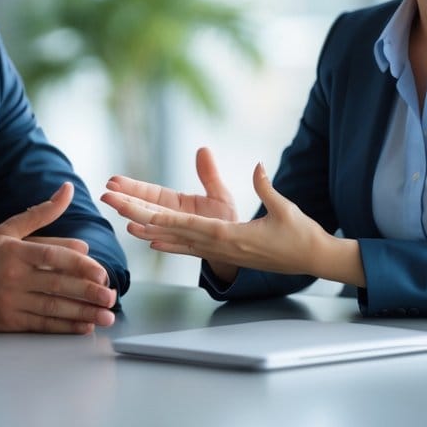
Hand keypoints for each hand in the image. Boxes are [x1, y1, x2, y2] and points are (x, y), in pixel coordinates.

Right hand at [0, 183, 116, 333]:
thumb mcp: (7, 230)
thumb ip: (41, 213)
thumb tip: (68, 189)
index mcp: (16, 251)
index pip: (53, 257)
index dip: (80, 266)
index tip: (102, 273)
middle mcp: (14, 276)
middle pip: (57, 285)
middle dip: (88, 293)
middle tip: (111, 297)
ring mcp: (10, 301)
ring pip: (53, 308)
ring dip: (83, 313)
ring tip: (106, 315)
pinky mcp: (8, 322)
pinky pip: (42, 325)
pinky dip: (64, 326)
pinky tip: (83, 326)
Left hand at [108, 161, 363, 284]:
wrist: (312, 260)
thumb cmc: (301, 235)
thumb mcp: (286, 209)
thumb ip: (267, 187)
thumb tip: (257, 166)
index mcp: (229, 235)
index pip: (186, 225)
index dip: (158, 217)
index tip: (134, 212)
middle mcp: (218, 245)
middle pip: (171, 231)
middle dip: (140, 216)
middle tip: (114, 203)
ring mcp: (220, 252)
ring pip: (176, 240)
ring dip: (150, 231)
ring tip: (124, 222)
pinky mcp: (225, 252)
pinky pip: (190, 247)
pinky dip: (169, 243)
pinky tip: (153, 240)